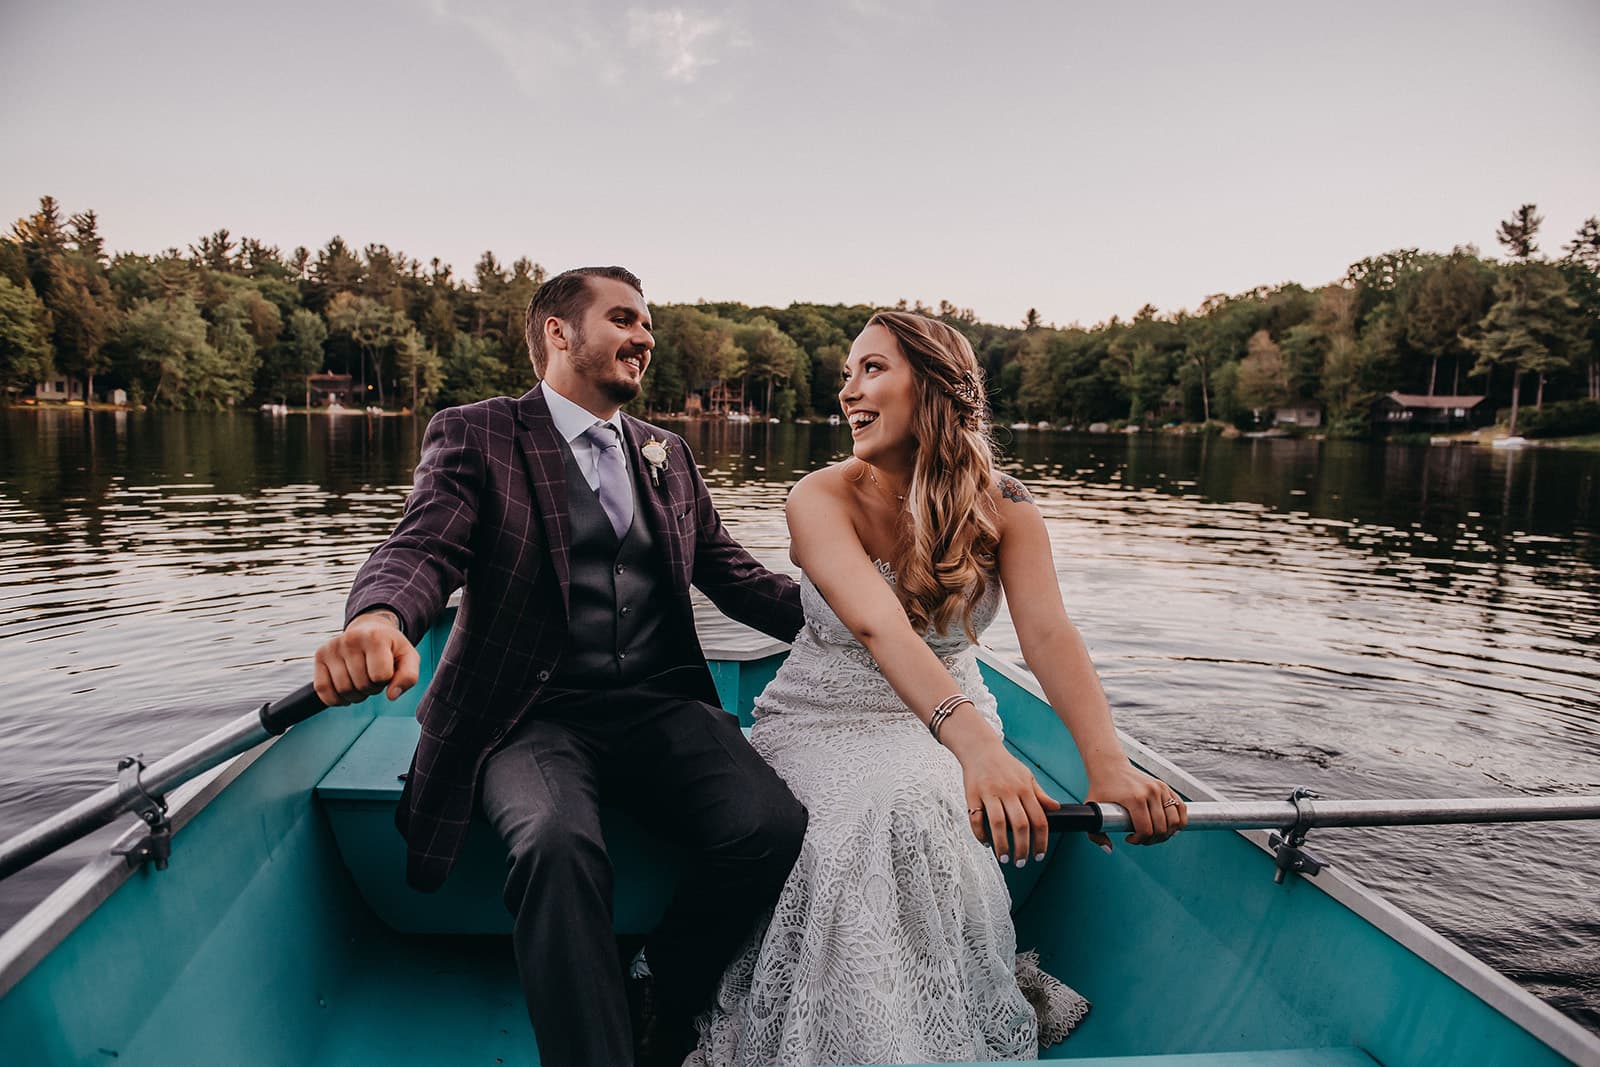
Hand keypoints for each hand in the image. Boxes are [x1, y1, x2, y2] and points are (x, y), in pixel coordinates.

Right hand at [313, 610, 419, 705]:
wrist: (369, 630)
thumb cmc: (390, 647)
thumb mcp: (408, 657)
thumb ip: (408, 677)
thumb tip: (392, 696)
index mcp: (374, 637)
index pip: (380, 676)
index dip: (386, 681)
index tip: (387, 671)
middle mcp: (350, 639)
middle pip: (361, 685)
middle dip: (371, 688)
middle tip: (374, 677)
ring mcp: (332, 647)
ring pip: (343, 690)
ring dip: (356, 695)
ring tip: (362, 680)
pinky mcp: (319, 655)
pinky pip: (322, 689)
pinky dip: (335, 699)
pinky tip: (345, 692)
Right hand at [952, 730, 1060, 867]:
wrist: (979, 748)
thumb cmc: (1005, 764)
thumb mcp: (1027, 776)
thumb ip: (1039, 794)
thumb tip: (1055, 808)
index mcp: (1025, 789)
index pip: (1038, 820)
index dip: (1041, 841)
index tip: (1039, 855)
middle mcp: (1009, 792)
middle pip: (1020, 825)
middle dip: (1023, 848)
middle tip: (1021, 862)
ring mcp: (990, 793)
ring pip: (999, 824)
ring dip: (1003, 845)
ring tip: (1005, 858)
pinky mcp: (973, 794)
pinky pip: (976, 818)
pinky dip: (980, 833)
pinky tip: (986, 842)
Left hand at [1085, 761, 1186, 849]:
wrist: (1110, 766)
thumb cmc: (1101, 788)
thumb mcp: (1093, 809)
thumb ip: (1095, 833)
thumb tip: (1108, 849)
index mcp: (1134, 798)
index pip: (1146, 830)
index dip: (1140, 840)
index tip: (1129, 838)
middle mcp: (1150, 792)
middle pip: (1162, 828)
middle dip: (1152, 839)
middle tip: (1141, 838)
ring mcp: (1160, 788)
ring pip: (1175, 821)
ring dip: (1167, 833)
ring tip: (1153, 833)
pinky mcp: (1165, 787)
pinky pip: (1181, 809)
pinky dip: (1179, 822)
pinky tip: (1167, 826)